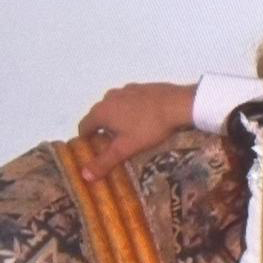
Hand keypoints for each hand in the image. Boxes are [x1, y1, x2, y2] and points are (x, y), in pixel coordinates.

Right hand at [77, 82, 197, 180]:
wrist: (179, 103)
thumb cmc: (149, 127)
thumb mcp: (126, 148)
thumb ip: (104, 161)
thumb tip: (84, 175)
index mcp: (101, 111)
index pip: (83, 127)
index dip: (86, 141)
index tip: (94, 151)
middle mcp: (109, 97)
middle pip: (98, 116)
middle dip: (102, 130)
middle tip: (113, 146)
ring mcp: (126, 89)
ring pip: (114, 107)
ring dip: (117, 119)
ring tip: (129, 134)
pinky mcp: (142, 87)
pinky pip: (129, 101)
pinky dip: (130, 110)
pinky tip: (143, 119)